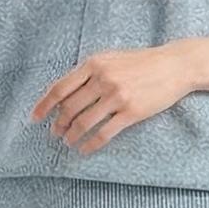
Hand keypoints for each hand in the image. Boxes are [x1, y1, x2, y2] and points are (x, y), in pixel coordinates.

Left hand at [29, 43, 193, 155]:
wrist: (173, 65)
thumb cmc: (141, 62)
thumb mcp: (112, 58)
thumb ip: (89, 71)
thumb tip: (65, 92)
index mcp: (94, 63)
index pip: (60, 87)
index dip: (44, 105)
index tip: (34, 118)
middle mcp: (102, 79)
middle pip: (69, 108)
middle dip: (58, 124)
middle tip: (55, 133)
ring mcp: (117, 96)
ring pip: (84, 122)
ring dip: (71, 136)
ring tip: (68, 142)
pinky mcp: (131, 112)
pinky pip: (103, 133)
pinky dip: (89, 145)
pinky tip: (84, 149)